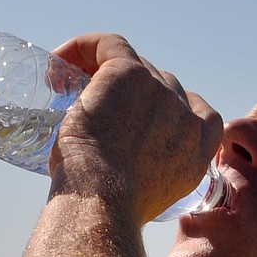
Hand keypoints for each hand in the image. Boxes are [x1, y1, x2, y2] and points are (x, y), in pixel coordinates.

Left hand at [48, 34, 222, 222]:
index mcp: (199, 152)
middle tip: (97, 112)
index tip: (142, 120)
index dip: (173, 109)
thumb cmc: (110, 211)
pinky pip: (108, 45)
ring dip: (105, 73)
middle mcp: (186, 118)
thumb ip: (145, 181)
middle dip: (132, 95)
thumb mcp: (144, 201)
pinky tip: (57, 61)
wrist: (103, 201)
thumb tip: (116, 178)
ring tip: (67, 90)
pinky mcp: (129, 74)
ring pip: (134, 67)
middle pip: (162, 86)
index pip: (199, 113)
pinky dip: (84, 48)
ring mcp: (161, 93)